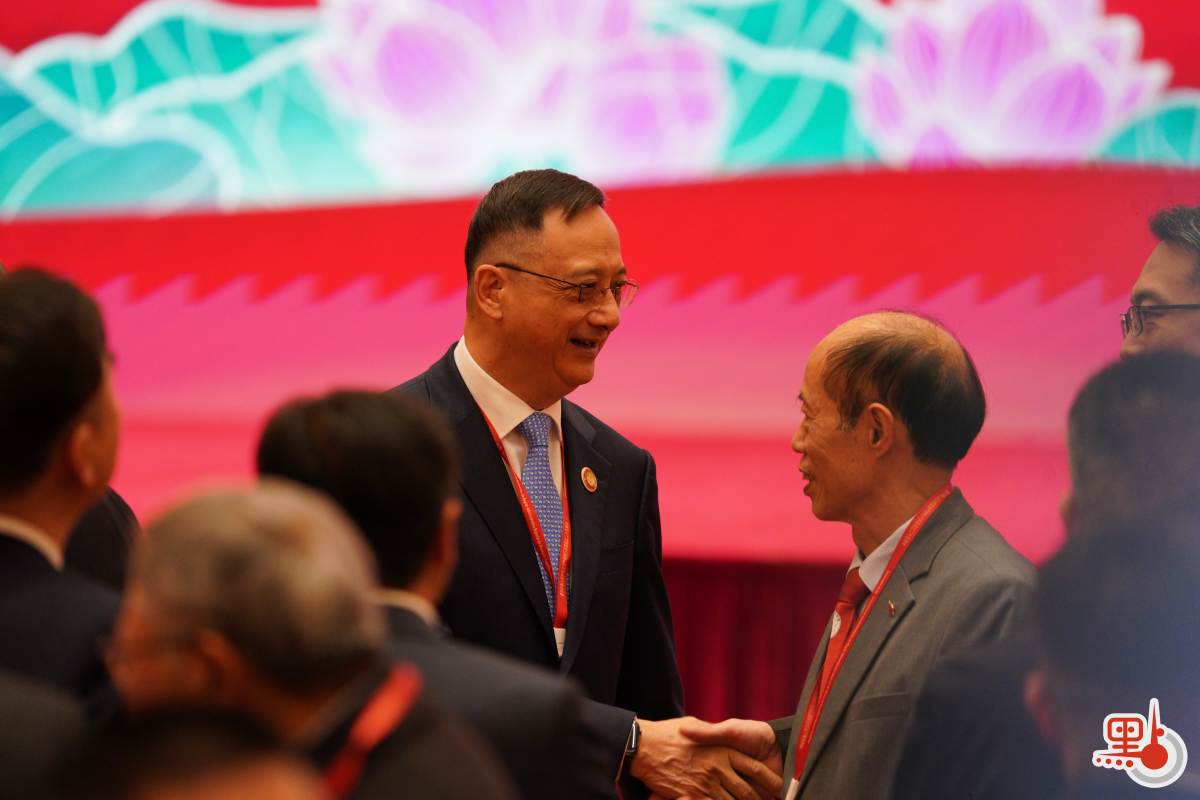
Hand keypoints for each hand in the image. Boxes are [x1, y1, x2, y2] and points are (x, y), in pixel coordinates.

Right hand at [630, 717, 782, 799]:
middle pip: (747, 792)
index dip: (769, 780)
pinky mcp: (694, 796)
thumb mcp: (694, 725)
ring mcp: (706, 784)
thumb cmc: (668, 733)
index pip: (754, 768)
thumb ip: (712, 734)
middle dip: (759, 799)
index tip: (776, 787)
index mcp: (722, 749)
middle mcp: (718, 768)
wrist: (644, 746)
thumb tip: (722, 736)